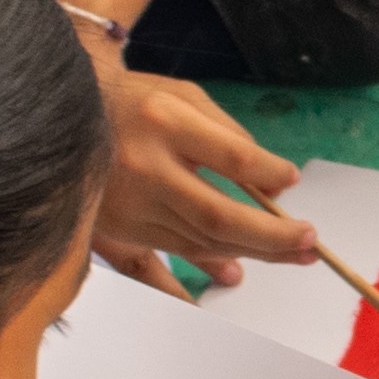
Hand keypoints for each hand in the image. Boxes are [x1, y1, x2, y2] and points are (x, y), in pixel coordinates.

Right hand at [90, 51, 319, 290]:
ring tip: (290, 256)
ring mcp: (126, 205)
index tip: (292, 183)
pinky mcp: (114, 229)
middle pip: (219, 215)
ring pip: (198, 243)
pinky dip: (194, 276)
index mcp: (165, 123)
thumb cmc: (138, 103)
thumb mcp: (186, 98)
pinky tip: (228, 281)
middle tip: (311, 243)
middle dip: (272, 236)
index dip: (271, 174)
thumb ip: (231, 136)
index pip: (234, 159)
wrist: (68, 112)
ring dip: (249, 254)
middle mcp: (144, 168)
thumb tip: (275, 184)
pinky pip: (158, 264)